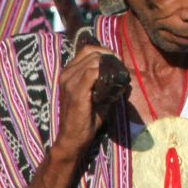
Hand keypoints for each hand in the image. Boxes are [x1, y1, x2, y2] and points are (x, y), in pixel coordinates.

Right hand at [53, 42, 125, 161]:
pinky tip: (112, 82)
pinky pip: (92, 73)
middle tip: (120, 67)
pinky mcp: (76, 92)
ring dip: (109, 65)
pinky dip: (105, 74)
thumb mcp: (95, 95)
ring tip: (118, 75)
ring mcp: (69, 82)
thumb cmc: (85, 118)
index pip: (86, 49)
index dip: (104, 51)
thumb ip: (104, 82)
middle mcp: (66, 74)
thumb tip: (121, 74)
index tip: (116, 61)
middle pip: (91, 52)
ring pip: (93, 60)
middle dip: (110, 57)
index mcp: (68, 73)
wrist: (73, 138)